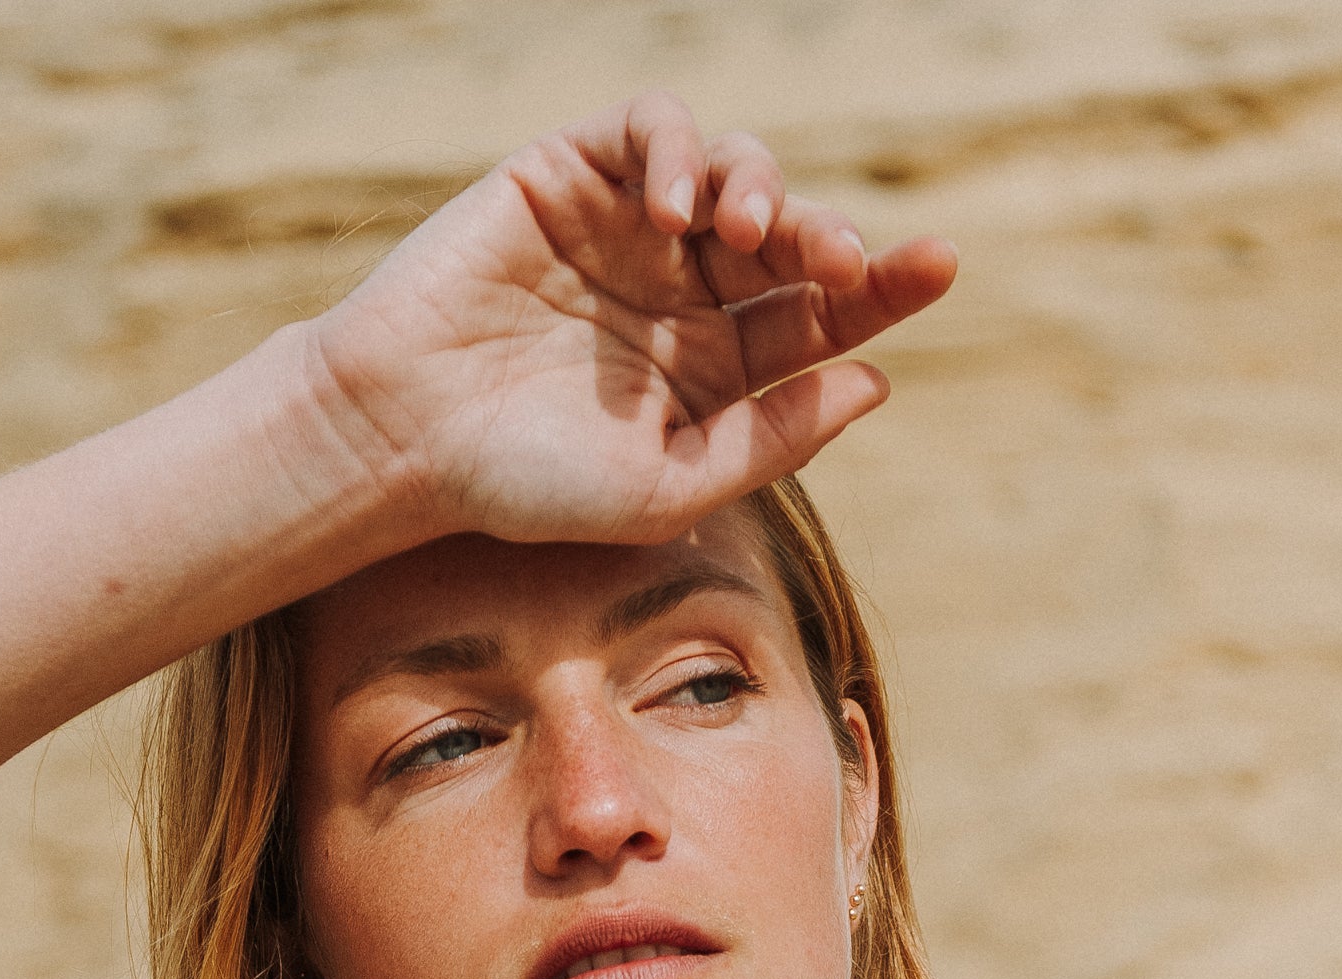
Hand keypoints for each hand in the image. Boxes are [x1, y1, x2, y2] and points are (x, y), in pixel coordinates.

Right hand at [300, 93, 956, 550]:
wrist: (404, 437)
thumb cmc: (526, 484)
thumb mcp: (666, 486)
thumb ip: (770, 438)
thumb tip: (876, 380)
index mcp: (719, 371)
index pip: (822, 318)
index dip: (885, 286)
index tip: (937, 264)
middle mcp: (686, 293)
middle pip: (792, 238)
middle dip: (828, 236)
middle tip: (841, 258)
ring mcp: (632, 229)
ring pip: (737, 171)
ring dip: (760, 187)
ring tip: (741, 231)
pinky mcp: (573, 174)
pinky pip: (652, 129)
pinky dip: (679, 147)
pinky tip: (676, 203)